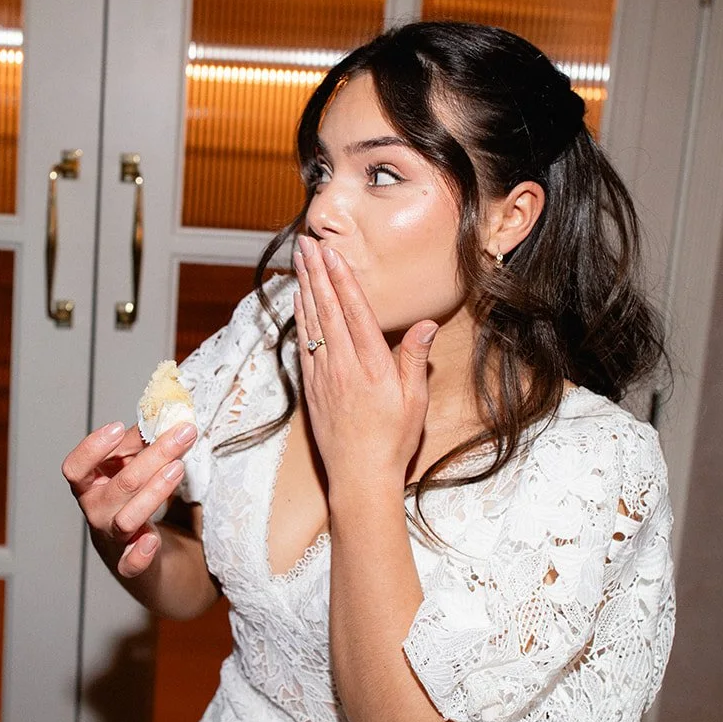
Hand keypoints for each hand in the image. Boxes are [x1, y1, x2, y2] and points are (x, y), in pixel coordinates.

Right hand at [62, 418, 196, 578]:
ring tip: (179, 468)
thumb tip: (161, 418)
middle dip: (153, 456)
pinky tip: (152, 539)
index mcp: (91, 488)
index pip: (75, 469)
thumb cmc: (138, 504)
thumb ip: (140, 447)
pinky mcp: (132, 566)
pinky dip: (139, 553)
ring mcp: (113, 541)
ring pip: (126, 519)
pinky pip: (130, 565)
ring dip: (153, 492)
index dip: (92, 449)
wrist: (150, 560)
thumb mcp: (135, 470)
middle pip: (118, 485)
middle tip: (182, 434)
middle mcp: (97, 513)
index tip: (117, 427)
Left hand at [293, 234, 436, 489]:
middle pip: (327, 308)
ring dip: (304, 287)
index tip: (331, 252)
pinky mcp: (311, 387)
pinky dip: (300, 317)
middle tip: (307, 243)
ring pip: (311, 322)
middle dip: (317, 272)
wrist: (360, 478)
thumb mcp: (415, 401)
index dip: (342, 278)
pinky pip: (303, 343)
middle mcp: (344, 365)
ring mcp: (323, 375)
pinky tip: (298, 300)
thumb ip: (415, 359)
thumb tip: (425, 324)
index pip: (354, 311)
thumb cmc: (393, 441)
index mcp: (373, 365)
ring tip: (299, 261)